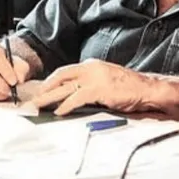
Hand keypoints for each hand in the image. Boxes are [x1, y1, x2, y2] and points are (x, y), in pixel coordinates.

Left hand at [32, 59, 157, 114]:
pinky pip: (77, 97)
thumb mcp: (104, 80)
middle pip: (60, 77)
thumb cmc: (127, 87)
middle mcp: (90, 69)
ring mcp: (94, 78)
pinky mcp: (99, 89)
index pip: (64, 72)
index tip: (40, 91)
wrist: (146, 88)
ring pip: (65, 88)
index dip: (50, 81)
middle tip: (33, 99)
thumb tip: (71, 95)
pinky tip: (59, 112)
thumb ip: (88, 84)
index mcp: (90, 66)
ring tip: (38, 107)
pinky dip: (66, 105)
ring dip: (49, 98)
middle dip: (44, 89)